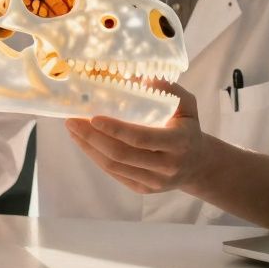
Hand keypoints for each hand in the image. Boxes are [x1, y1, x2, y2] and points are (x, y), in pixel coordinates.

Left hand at [64, 81, 205, 193]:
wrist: (197, 165)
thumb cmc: (187, 128)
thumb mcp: (187, 105)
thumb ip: (169, 89)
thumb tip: (141, 78)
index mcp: (178, 142)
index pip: (140, 138)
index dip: (115, 129)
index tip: (93, 116)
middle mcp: (166, 166)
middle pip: (120, 154)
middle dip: (91, 137)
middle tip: (71, 120)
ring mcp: (154, 182)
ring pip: (113, 166)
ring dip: (89, 147)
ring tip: (73, 130)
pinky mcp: (143, 189)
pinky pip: (114, 173)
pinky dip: (96, 157)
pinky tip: (85, 142)